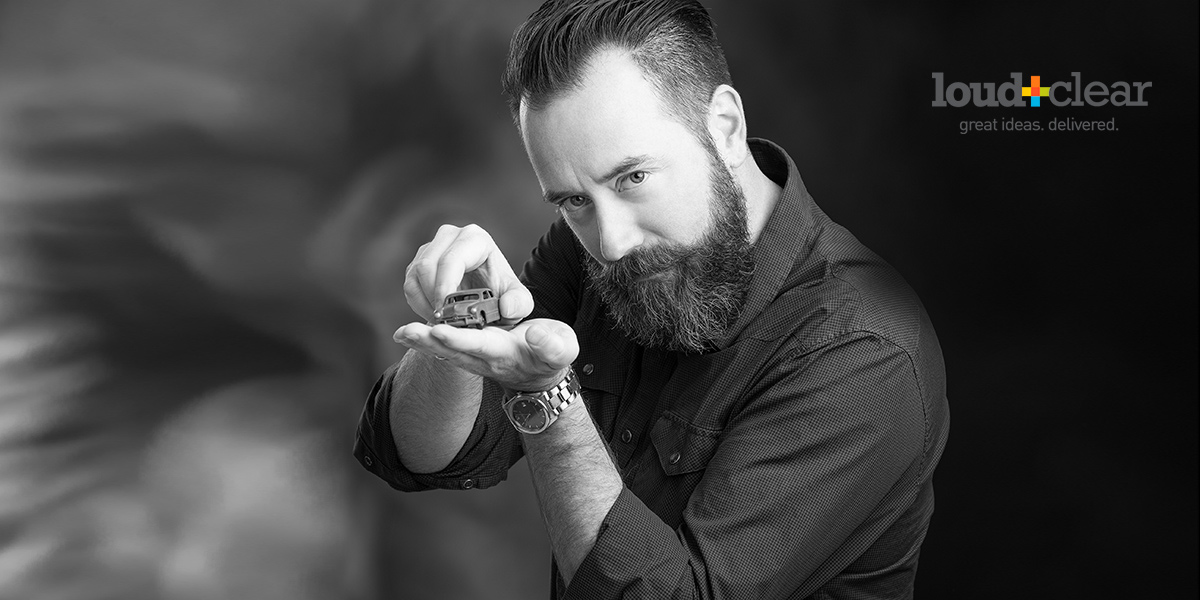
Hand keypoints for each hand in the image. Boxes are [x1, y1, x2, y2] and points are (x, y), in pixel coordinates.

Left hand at [393, 318, 578, 391]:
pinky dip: (424, 341)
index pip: (480, 344)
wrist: (542, 376)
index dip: (460, 339)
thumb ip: (551, 344)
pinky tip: (405, 334)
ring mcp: (474, 358)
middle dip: (430, 342)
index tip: (440, 331)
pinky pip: (443, 348)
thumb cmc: (553, 356)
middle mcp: (484, 358)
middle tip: (407, 332)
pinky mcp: (469, 353)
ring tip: (402, 333)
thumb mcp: (561, 350)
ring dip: (422, 342)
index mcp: (505, 353)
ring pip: (444, 350)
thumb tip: (534, 334)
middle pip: (453, 350)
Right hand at [403, 224, 531, 323]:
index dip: (444, 289)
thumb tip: (506, 306)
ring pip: (414, 275)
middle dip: (433, 298)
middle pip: (427, 266)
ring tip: (442, 320)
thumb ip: (519, 304)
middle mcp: (450, 235)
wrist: (490, 294)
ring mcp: (432, 246)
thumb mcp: (519, 302)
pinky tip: (435, 314)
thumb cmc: (504, 295)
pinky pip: (409, 283)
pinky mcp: (418, 260)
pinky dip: (418, 303)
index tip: (446, 314)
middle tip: (443, 321)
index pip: (451, 261)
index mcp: (475, 238)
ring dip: (424, 302)